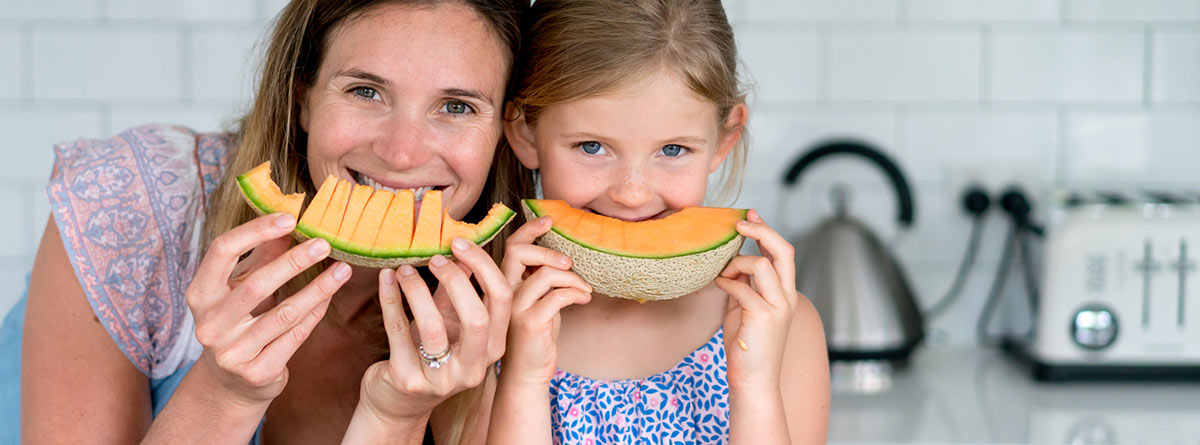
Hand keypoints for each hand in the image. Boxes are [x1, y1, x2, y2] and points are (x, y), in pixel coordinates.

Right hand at [186, 213, 349, 405]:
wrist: (231, 383)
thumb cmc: (239, 322)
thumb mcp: (242, 287)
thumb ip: (261, 255)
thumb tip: (288, 219)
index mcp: (200, 294)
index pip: (222, 251)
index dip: (255, 231)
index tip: (289, 218)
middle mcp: (210, 324)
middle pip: (257, 284)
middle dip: (295, 261)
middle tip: (324, 244)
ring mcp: (231, 352)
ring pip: (284, 314)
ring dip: (318, 289)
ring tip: (342, 270)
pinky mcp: (257, 372)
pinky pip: (296, 336)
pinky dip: (316, 313)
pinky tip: (331, 296)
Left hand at [356, 238, 512, 424]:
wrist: (398, 402)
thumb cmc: (428, 354)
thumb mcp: (448, 322)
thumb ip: (458, 290)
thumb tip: (462, 247)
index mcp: (493, 347)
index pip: (502, 299)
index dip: (483, 266)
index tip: (459, 243)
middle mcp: (474, 367)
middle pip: (477, 317)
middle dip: (455, 279)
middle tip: (434, 257)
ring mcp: (442, 379)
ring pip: (433, 326)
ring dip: (416, 289)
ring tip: (403, 269)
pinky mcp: (408, 381)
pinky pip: (398, 332)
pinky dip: (391, 300)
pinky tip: (386, 279)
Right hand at [499, 217, 589, 385]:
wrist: (528, 373)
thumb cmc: (536, 335)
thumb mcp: (539, 301)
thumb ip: (542, 278)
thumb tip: (563, 255)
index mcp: (505, 283)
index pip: (511, 246)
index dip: (529, 229)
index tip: (550, 219)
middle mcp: (504, 293)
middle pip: (518, 252)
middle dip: (548, 251)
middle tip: (570, 263)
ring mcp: (515, 308)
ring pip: (545, 275)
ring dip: (573, 278)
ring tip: (585, 290)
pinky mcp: (530, 323)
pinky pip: (557, 296)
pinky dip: (576, 294)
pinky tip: (584, 300)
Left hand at [714, 209, 798, 389]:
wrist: (753, 380)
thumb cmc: (747, 346)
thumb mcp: (744, 309)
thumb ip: (743, 285)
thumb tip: (731, 262)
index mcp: (785, 293)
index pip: (783, 253)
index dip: (767, 229)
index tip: (749, 213)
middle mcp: (787, 298)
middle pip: (783, 250)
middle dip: (761, 230)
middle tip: (739, 223)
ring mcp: (778, 307)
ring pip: (761, 264)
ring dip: (737, 262)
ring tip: (723, 274)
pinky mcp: (763, 317)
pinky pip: (742, 287)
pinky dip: (727, 283)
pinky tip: (718, 286)